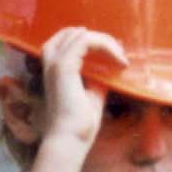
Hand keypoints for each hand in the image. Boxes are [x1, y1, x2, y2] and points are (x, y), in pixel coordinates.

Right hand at [38, 26, 124, 148]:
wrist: (71, 138)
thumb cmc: (80, 122)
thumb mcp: (93, 92)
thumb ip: (98, 76)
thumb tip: (111, 65)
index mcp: (53, 68)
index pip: (68, 39)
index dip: (92, 40)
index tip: (115, 52)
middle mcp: (50, 62)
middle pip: (73, 33)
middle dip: (100, 38)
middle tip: (120, 54)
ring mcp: (55, 62)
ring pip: (81, 34)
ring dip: (106, 42)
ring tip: (121, 58)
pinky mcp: (64, 66)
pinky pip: (86, 41)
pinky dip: (106, 46)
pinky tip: (119, 61)